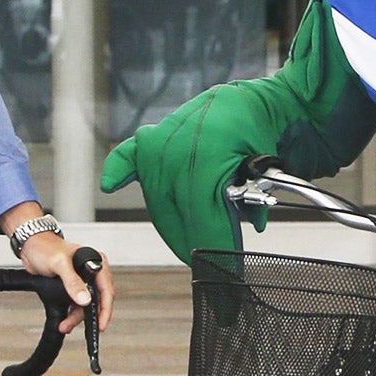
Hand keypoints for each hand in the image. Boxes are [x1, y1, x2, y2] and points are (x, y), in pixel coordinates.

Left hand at [19, 231, 115, 335]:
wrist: (30, 246)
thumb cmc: (45, 247)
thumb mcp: (60, 264)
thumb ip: (73, 282)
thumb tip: (85, 299)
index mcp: (96, 262)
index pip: (106, 290)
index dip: (105, 309)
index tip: (100, 324)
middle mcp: (92, 271)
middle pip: (96, 300)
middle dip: (86, 316)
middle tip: (74, 326)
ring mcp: (82, 280)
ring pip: (85, 305)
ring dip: (75, 317)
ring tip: (64, 325)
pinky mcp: (72, 286)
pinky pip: (75, 304)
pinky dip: (70, 313)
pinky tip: (65, 320)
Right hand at [99, 85, 270, 261]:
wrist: (251, 102)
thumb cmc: (260, 137)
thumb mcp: (265, 176)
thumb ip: (251, 209)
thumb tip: (247, 237)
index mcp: (206, 165)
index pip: (204, 224)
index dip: (216, 251)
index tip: (227, 272)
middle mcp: (175, 156)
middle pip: (176, 219)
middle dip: (193, 245)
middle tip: (208, 261)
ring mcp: (159, 146)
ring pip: (157, 202)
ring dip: (172, 225)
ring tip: (190, 239)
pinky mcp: (150, 141)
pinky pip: (127, 158)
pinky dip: (119, 172)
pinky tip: (110, 184)